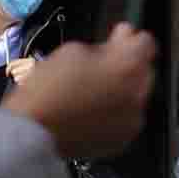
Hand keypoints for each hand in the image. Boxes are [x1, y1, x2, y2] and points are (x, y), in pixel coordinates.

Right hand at [5, 25, 158, 161]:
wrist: (32, 132)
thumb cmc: (46, 91)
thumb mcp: (71, 51)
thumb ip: (102, 46)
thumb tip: (116, 42)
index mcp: (128, 67)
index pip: (146, 43)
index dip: (131, 38)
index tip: (120, 37)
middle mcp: (137, 94)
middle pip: (143, 71)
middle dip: (126, 64)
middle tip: (101, 64)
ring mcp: (132, 121)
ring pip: (135, 97)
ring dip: (121, 90)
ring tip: (92, 90)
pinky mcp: (122, 140)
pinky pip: (125, 119)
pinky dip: (114, 113)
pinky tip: (92, 109)